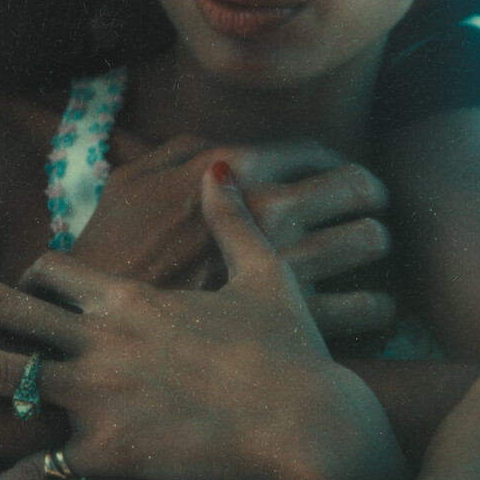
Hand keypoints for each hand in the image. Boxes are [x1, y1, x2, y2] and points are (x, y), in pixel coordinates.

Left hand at [0, 163, 407, 479]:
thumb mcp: (264, 275)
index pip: (51, 273)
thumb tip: (224, 167)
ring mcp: (99, 397)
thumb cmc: (293, 353)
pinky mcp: (109, 454)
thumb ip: (234, 221)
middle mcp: (100, 341)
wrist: (311, 423)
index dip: (21, 280)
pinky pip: (38, 470)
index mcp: (129, 299)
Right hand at [68, 135, 393, 337]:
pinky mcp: (296, 320)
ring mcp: (287, 265)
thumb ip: (178, 154)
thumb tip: (220, 154)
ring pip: (369, 241)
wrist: (104, 328)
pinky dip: (374, 305)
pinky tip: (362, 308)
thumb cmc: (111, 254)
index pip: (312, 151)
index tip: (332, 177)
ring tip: (365, 257)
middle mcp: (271, 211)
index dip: (330, 162)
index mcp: (236, 171)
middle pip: (357, 186)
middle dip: (370, 195)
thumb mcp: (129, 184)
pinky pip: (366, 307)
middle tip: (367, 209)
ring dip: (375, 244)